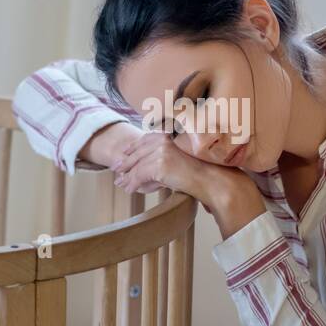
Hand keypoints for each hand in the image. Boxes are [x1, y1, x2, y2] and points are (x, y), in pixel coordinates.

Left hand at [111, 130, 226, 205]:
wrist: (209, 178)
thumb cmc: (199, 171)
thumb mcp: (178, 159)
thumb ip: (162, 158)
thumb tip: (144, 166)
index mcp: (167, 135)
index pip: (144, 140)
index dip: (132, 148)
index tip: (123, 155)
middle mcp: (162, 140)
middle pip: (137, 152)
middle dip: (125, 163)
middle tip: (116, 171)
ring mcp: (160, 151)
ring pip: (137, 166)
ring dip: (127, 177)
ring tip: (121, 184)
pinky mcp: (159, 164)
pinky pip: (140, 176)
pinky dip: (132, 184)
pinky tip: (129, 190)